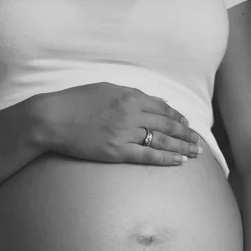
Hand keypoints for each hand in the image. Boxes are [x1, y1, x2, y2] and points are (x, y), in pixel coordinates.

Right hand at [37, 82, 201, 165]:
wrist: (52, 118)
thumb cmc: (74, 102)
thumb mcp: (105, 89)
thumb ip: (129, 95)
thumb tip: (150, 101)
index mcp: (129, 95)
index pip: (161, 107)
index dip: (177, 116)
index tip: (186, 123)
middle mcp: (132, 113)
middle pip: (167, 124)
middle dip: (185, 133)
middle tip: (198, 141)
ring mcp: (125, 133)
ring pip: (162, 140)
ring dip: (182, 146)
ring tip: (196, 153)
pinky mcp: (117, 151)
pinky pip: (148, 155)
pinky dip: (166, 158)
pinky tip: (179, 161)